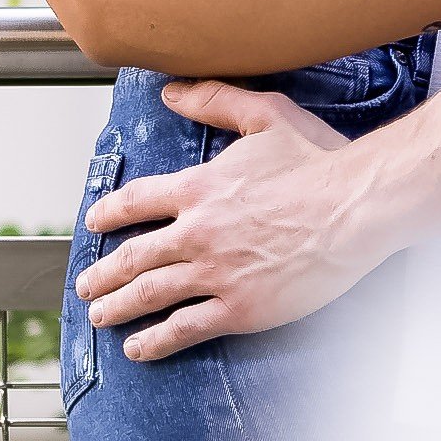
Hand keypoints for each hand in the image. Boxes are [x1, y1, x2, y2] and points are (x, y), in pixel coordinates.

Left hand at [71, 80, 394, 359]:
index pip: (136, 201)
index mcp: (199, 187)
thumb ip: (214, 101)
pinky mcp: (240, 308)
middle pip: (134, 255)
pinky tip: (139, 348)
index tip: (93, 225)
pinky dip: (156, 341)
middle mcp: (197, 231)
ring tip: (99, 315)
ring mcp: (216, 272)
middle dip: (103, 273)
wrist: (355, 208)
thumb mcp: (264, 114)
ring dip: (118, 307)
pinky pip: (185, 328)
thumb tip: (170, 92)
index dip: (108, 214)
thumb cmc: (319, 161)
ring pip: (150, 294)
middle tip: (86, 285)